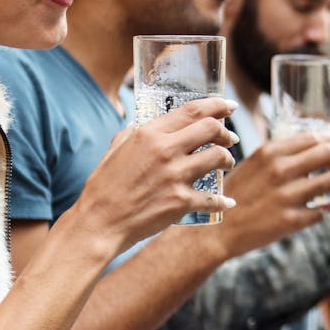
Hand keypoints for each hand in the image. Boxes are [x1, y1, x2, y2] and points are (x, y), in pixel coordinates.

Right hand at [74, 97, 238, 253]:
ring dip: (228, 159)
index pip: (192, 110)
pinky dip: (223, 201)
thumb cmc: (103, 188)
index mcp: (150, 134)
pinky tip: (227, 202)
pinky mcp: (181, 202)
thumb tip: (141, 123)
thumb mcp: (115, 150)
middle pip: (212, 128)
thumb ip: (131, 133)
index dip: (217, 105)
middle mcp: (165, 150)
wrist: (99, 224)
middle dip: (226, 132)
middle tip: (230, 138)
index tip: (229, 106)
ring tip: (227, 163)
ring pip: (219, 157)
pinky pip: (213, 198)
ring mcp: (175, 176)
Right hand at [215, 131, 329, 257]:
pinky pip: (322, 210)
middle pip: (329, 154)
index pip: (315, 137)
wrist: (214, 230)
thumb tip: (315, 146)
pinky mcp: (290, 220)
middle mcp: (280, 170)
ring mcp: (286, 196)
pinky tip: (317, 210)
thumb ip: (280, 154)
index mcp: (270, 152)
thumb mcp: (253, 164)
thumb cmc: (235, 195)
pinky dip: (324, 209)